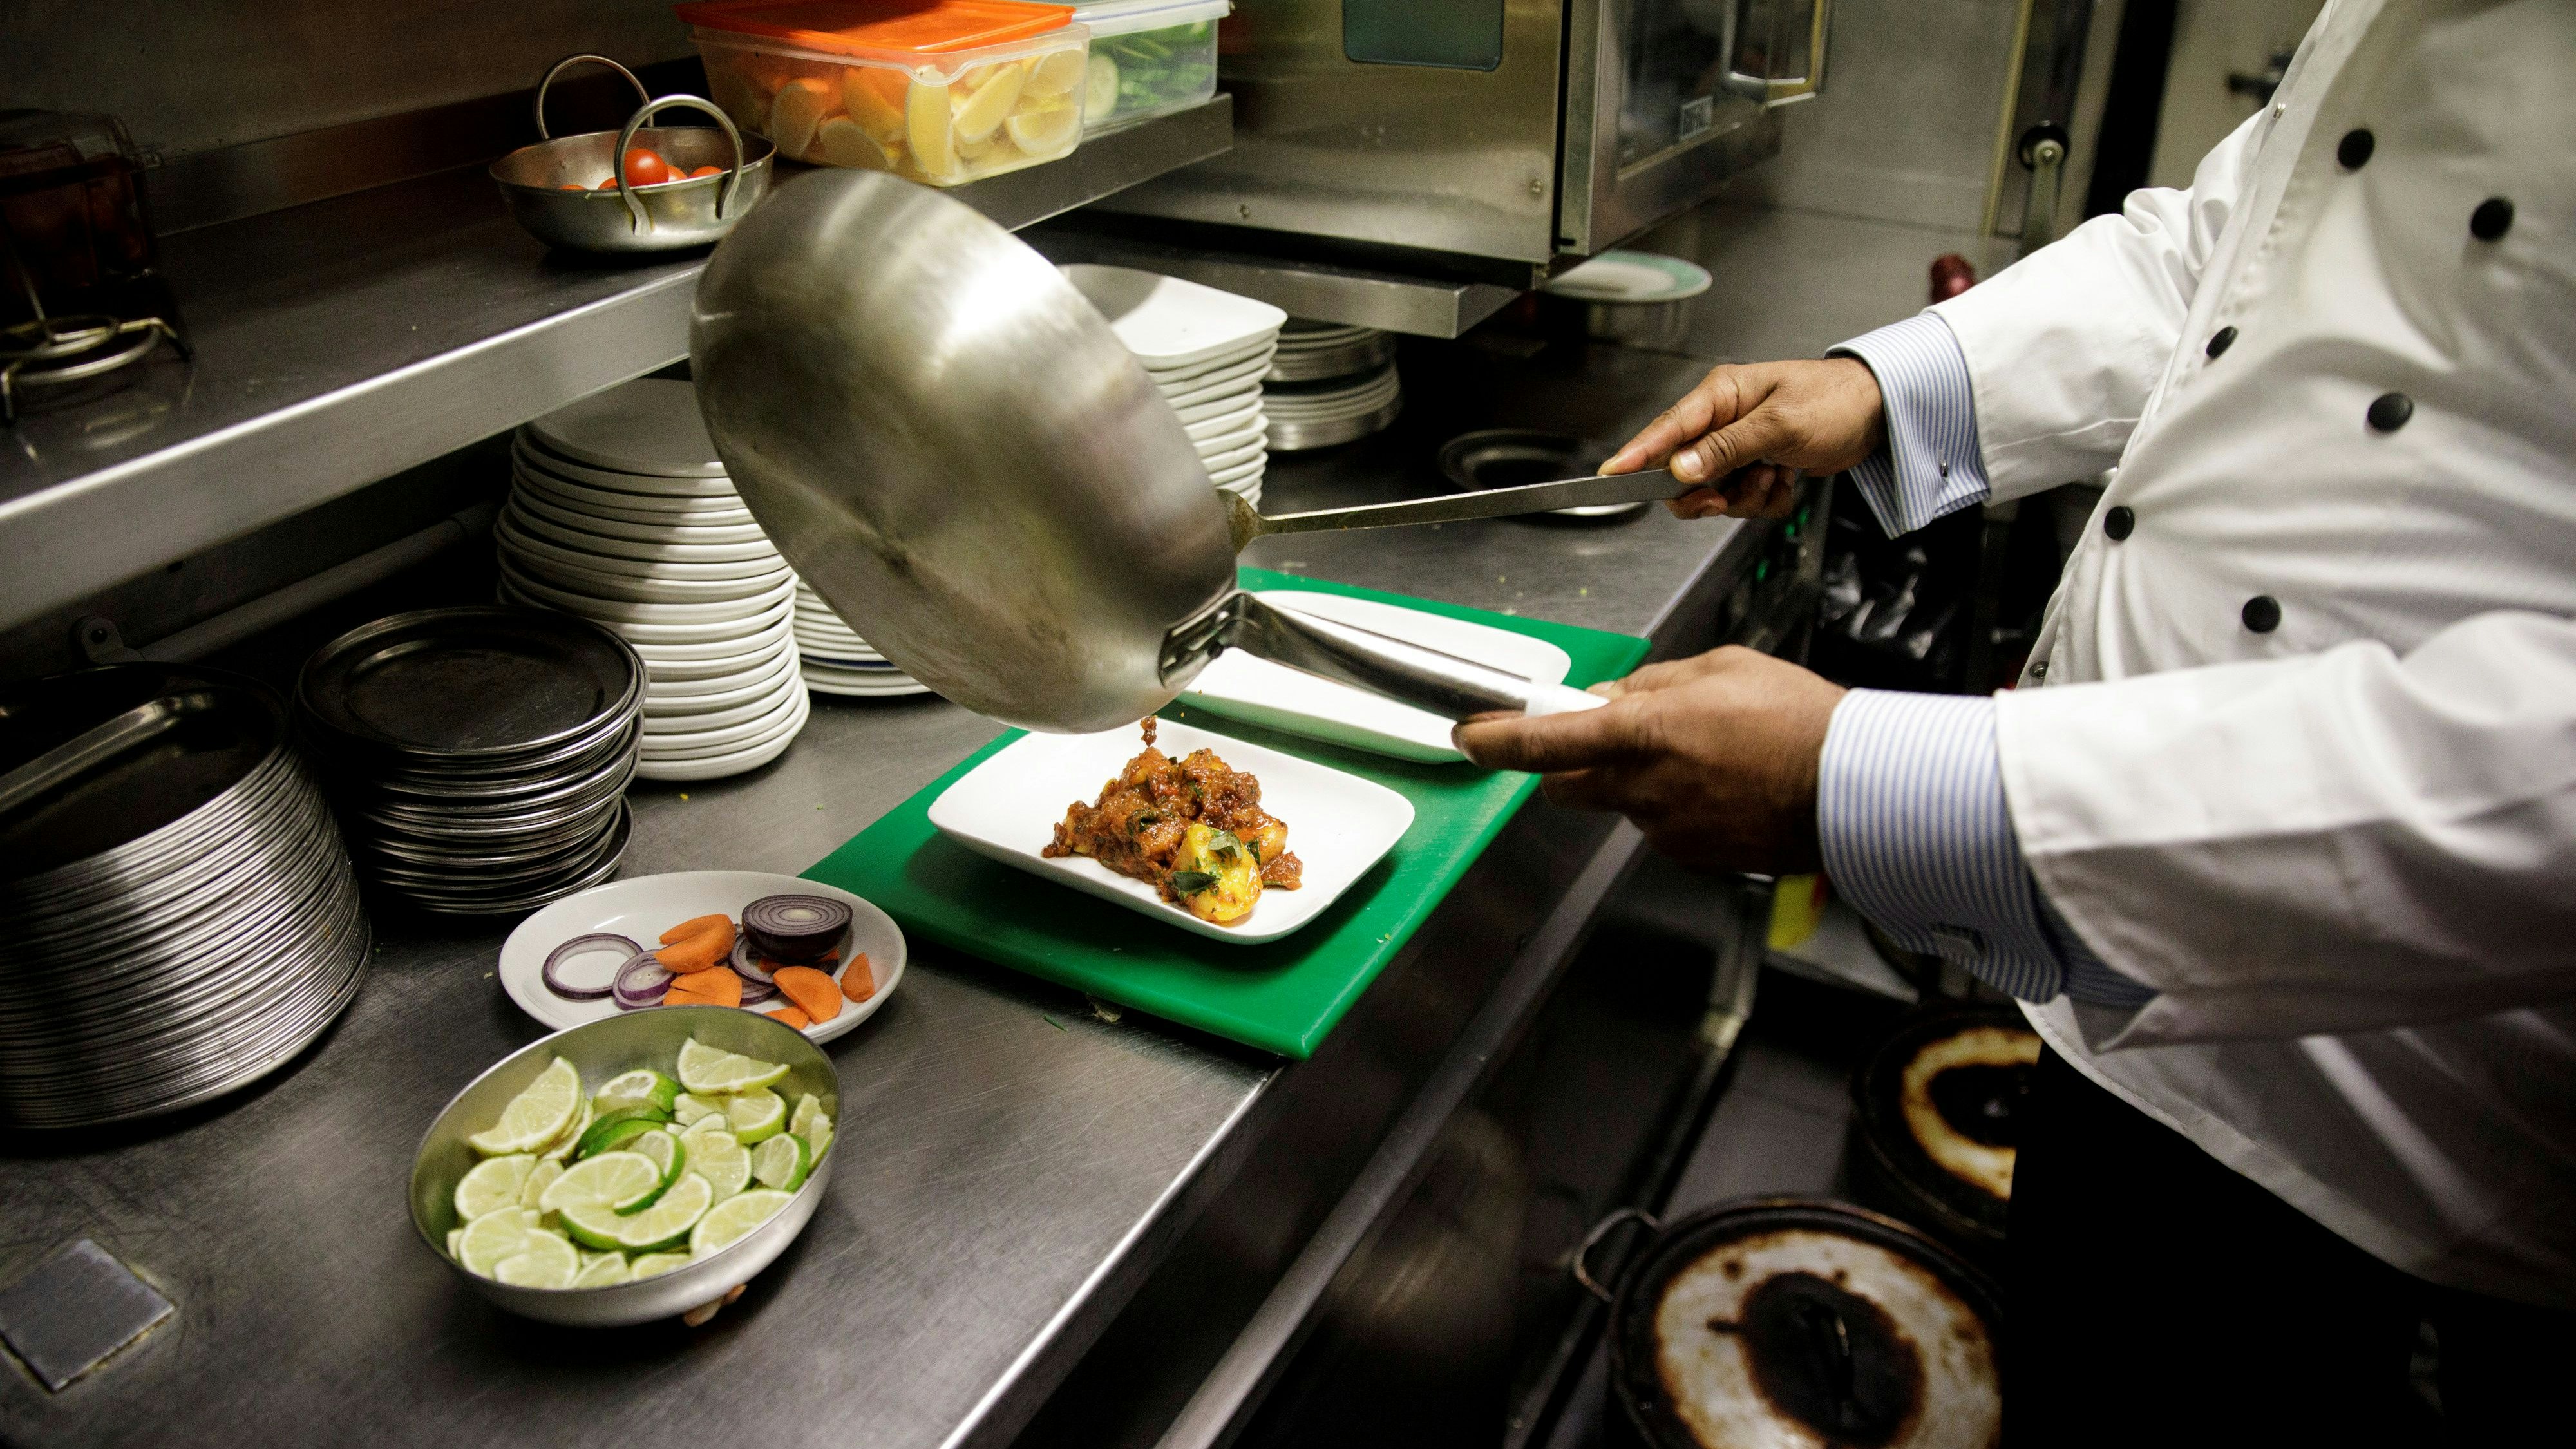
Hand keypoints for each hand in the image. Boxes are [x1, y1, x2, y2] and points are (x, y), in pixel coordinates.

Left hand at [1452, 647, 1846, 875]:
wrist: (1854, 787)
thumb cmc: (1796, 719)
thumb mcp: (1719, 668)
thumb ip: (1653, 683)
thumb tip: (1611, 697)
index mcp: (1641, 733)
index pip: (1545, 743)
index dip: (1497, 741)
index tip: (1471, 736)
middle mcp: (1643, 788)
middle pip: (1569, 785)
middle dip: (1574, 764)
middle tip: (1617, 737)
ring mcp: (1666, 828)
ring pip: (1623, 804)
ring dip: (1641, 781)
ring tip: (1707, 756)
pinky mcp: (1692, 855)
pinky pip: (1663, 826)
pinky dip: (1679, 805)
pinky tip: (1725, 785)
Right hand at [1604, 358, 1885, 519]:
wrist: (1879, 414)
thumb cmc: (1835, 401)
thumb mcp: (1779, 424)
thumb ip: (1726, 448)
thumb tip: (1681, 468)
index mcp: (1721, 397)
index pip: (1667, 429)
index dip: (1637, 454)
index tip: (1610, 475)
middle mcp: (1724, 422)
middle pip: (1683, 472)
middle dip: (1707, 492)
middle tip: (1725, 498)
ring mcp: (1740, 447)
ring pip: (1714, 492)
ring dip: (1745, 497)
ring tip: (1775, 478)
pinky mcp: (1758, 468)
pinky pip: (1744, 501)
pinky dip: (1766, 501)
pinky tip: (1786, 481)